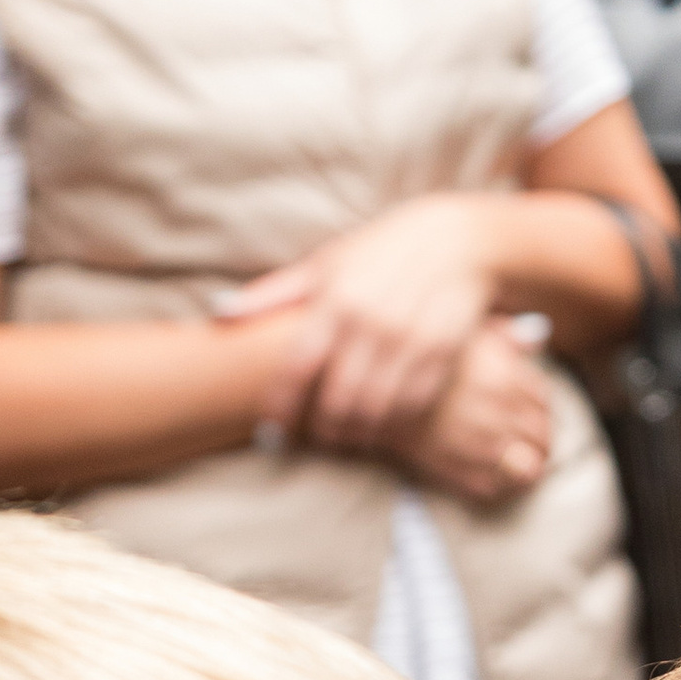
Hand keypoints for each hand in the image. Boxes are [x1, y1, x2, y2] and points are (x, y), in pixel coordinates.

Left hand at [224, 198, 503, 452]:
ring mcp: (410, 341)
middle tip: (320, 437)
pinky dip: (396, 423)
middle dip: (326, 429)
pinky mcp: (443, 354)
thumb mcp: (327, 263)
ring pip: (377, 410)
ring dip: (360, 432)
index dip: (282, 407)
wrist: (459, 241)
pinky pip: (413, 405)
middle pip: (338, 400)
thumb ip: (275, 293)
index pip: (298, 368)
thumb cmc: (382, 251)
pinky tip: (386, 423)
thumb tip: (221, 314)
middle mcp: (372, 324)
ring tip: (351, 435)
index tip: (272, 432)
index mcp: (336, 301)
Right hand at [400, 320, 556, 505]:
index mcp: (504, 376)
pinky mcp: (463, 473)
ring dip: (529, 468)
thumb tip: (532, 340)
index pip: (543, 401)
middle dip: (542, 442)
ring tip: (520, 465)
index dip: (543, 413)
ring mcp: (484, 444)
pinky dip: (504, 487)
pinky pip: (499, 488)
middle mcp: (500, 410)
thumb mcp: (461, 333)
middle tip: (533, 446)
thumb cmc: (417, 359)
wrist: (372, 393)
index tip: (535, 417)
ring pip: (529, 466)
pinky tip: (498, 479)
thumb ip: (501, 335)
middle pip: (542, 435)